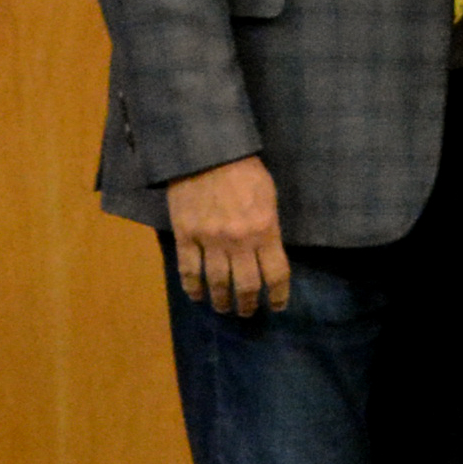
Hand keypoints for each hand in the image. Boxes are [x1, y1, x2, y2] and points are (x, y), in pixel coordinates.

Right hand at [164, 154, 289, 319]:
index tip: (277, 306)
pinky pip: (188, 269)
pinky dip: (192, 287)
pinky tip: (196, 296)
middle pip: (245, 286)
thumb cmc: (245, 170)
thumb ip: (269, 226)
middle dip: (247, 304)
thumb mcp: (269, 196)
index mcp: (264, 230)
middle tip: (247, 312)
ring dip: (221, 301)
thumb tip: (269, 252)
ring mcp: (209, 240)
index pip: (275, 274)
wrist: (206, 152)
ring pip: (216, 283)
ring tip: (223, 308)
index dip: (278, 295)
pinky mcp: (185, 235)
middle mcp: (238, 242)